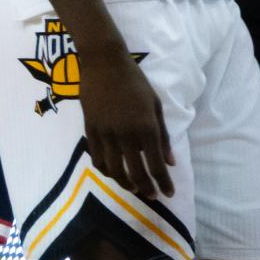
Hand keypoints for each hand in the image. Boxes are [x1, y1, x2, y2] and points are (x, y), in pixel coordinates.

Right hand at [81, 49, 173, 199]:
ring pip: (114, 169)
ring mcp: (105, 133)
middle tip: (152, 196)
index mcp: (146, 128)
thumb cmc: (135, 82)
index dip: (163, 183)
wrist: (104, 64)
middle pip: (136, 172)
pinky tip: (112, 173)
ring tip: (133, 188)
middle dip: (146, 188)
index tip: (168, 193)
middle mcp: (126, 135)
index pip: (156, 166)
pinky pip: (96, 157)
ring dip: (125, 183)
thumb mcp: (156, 106)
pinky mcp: (90, 130)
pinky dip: (105, 169)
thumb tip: (170, 162)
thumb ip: (163, 136)